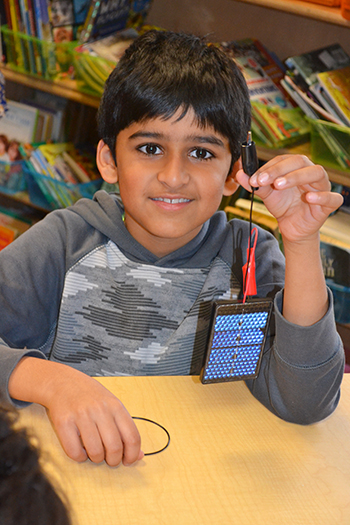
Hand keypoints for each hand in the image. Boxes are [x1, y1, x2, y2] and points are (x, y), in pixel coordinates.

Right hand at [8, 357, 142, 466]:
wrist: (62, 382)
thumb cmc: (90, 396)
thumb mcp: (112, 405)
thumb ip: (125, 428)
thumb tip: (138, 455)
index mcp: (115, 406)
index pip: (132, 437)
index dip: (132, 455)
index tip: (128, 461)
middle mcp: (100, 410)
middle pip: (114, 448)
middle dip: (113, 461)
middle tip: (109, 459)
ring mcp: (81, 416)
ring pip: (95, 452)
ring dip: (96, 459)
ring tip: (94, 452)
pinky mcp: (64, 423)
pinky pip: (75, 452)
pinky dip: (80, 457)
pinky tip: (81, 450)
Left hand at [236, 154, 343, 243]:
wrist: (291, 227)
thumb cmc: (283, 205)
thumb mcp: (267, 195)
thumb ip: (255, 184)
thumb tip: (240, 173)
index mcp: (296, 167)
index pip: (284, 160)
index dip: (269, 167)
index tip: (254, 177)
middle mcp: (310, 173)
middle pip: (300, 162)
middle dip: (280, 170)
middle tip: (264, 180)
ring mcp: (322, 187)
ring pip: (316, 173)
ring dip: (297, 177)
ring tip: (279, 185)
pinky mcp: (329, 204)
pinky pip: (332, 197)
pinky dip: (322, 196)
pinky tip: (309, 197)